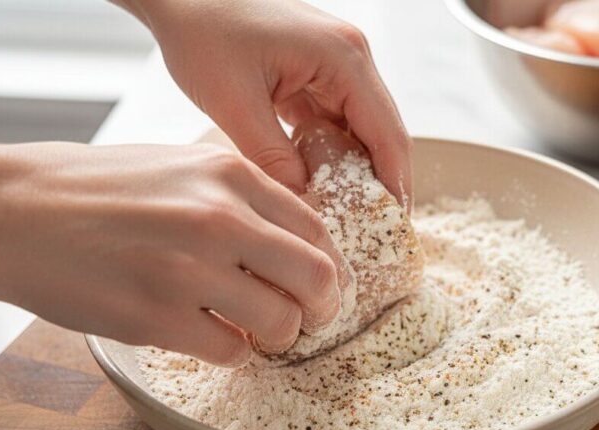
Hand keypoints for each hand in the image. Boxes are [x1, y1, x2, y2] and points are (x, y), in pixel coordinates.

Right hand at [0, 137, 347, 365]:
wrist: (12, 210)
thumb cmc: (94, 189)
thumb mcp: (180, 167)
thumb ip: (240, 197)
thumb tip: (295, 240)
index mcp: (229, 175)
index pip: (317, 228)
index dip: (328, 265)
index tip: (322, 284)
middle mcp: (218, 218)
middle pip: (316, 278)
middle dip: (320, 307)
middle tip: (306, 318)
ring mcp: (189, 270)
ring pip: (281, 323)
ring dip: (275, 336)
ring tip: (251, 330)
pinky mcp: (157, 317)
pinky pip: (231, 352)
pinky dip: (231, 352)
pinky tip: (209, 336)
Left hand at [117, 0, 412, 209]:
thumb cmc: (203, 29)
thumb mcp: (234, 102)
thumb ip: (272, 157)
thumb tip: (304, 203)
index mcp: (343, 58)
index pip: (388, 134)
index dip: (396, 185)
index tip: (395, 228)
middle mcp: (350, 57)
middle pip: (383, 132)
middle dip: (381, 182)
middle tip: (376, 232)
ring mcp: (335, 63)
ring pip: (360, 129)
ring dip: (356, 169)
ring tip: (350, 215)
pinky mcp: (315, 70)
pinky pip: (335, 119)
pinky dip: (331, 152)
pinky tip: (319, 182)